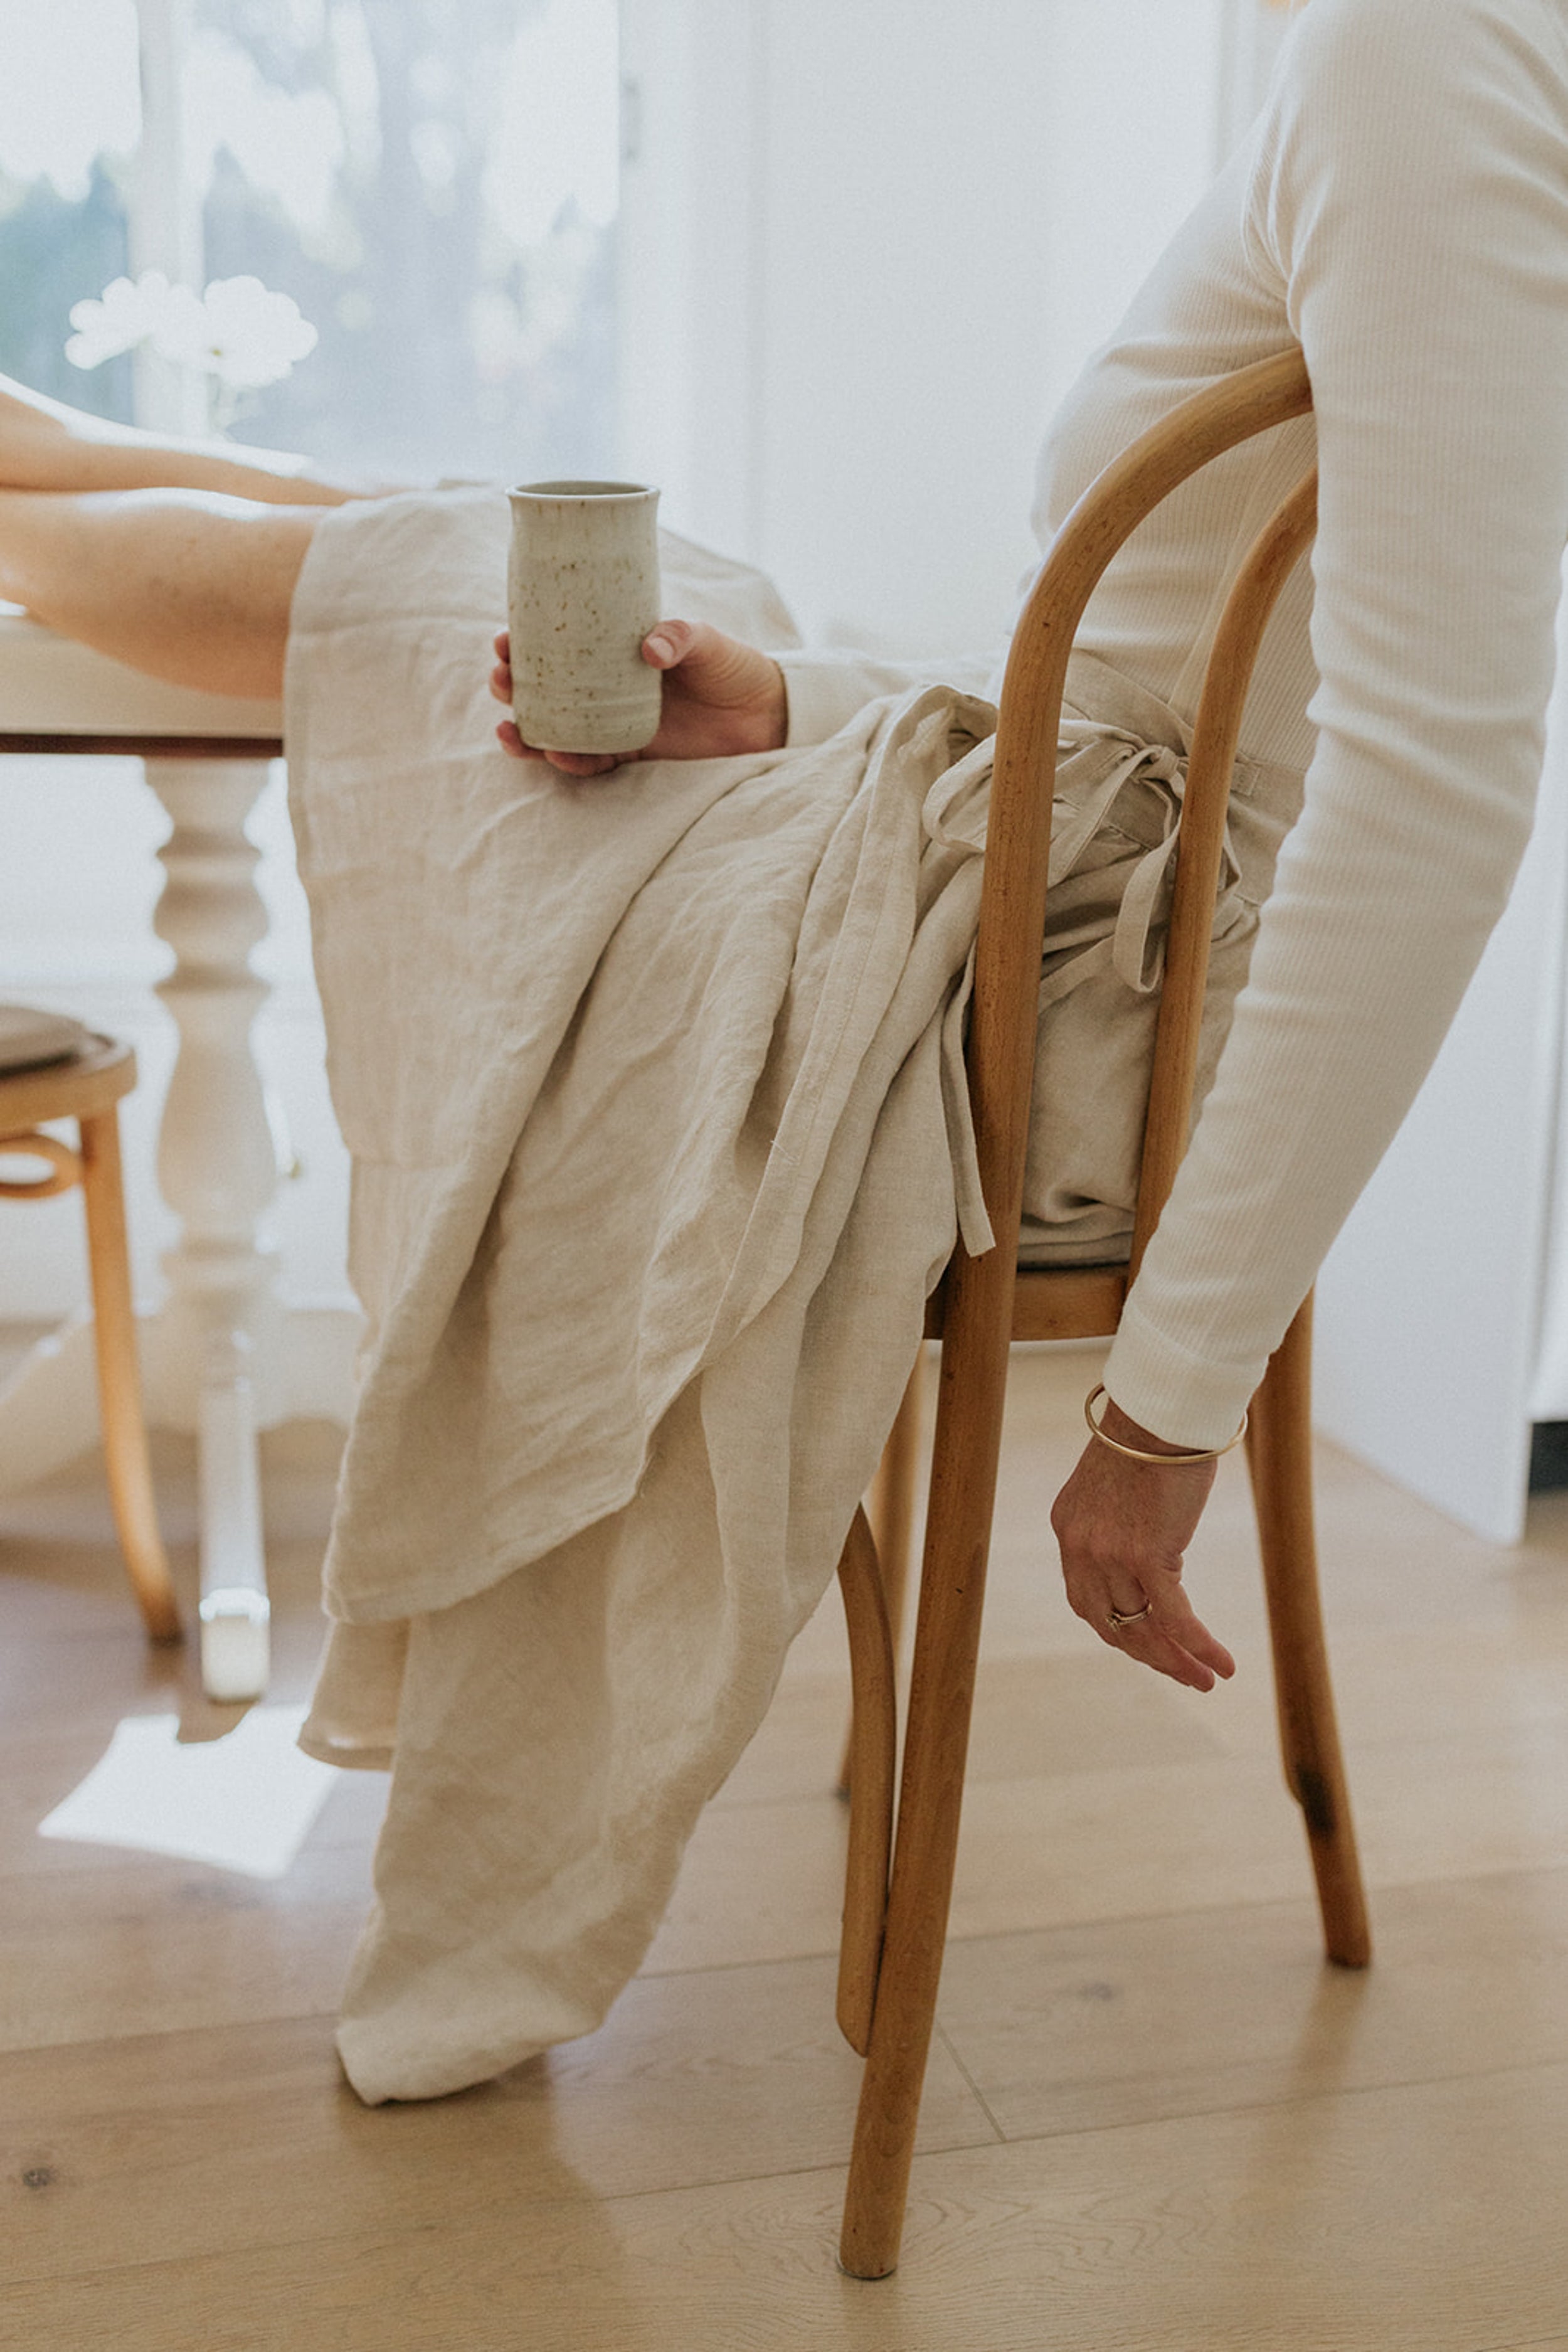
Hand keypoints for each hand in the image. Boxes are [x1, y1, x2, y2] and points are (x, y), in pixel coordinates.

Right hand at [489, 618, 788, 775]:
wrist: (766, 715)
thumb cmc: (733, 667)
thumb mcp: (707, 642)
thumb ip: (680, 636)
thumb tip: (650, 647)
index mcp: (613, 648)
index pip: (558, 642)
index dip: (524, 641)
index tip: (504, 638)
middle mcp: (605, 686)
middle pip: (544, 686)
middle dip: (511, 685)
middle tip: (500, 679)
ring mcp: (614, 722)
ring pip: (557, 727)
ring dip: (527, 729)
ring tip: (508, 729)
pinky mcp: (631, 755)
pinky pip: (590, 762)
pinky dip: (569, 761)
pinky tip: (551, 754)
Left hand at [1049, 1392, 1235, 1691]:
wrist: (1160, 1410)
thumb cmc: (1151, 1438)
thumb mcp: (1120, 1486)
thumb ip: (1122, 1522)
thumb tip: (1151, 1550)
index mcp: (1070, 1529)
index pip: (1087, 1599)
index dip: (1118, 1629)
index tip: (1148, 1645)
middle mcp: (1081, 1546)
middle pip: (1111, 1624)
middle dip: (1148, 1656)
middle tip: (1183, 1676)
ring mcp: (1110, 1554)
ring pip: (1142, 1628)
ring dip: (1176, 1661)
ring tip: (1206, 1680)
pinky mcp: (1146, 1554)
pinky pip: (1173, 1617)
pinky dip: (1198, 1646)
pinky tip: (1221, 1663)